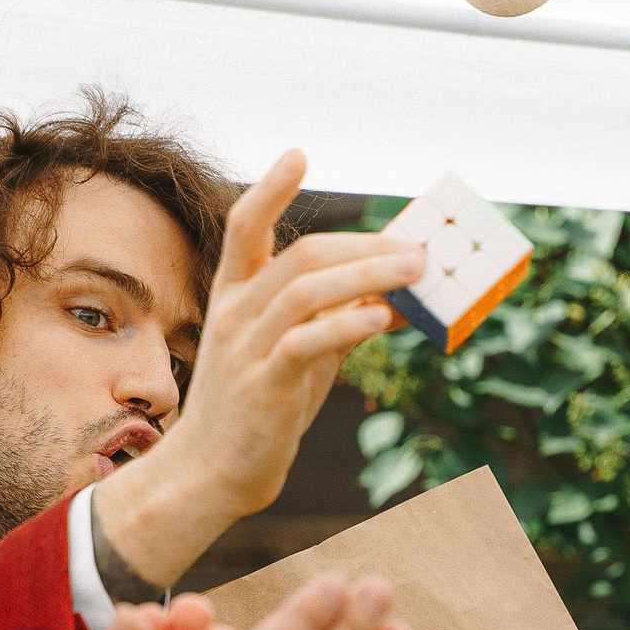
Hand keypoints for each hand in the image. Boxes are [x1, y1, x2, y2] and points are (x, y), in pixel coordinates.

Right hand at [90, 150, 426, 588]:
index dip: (269, 189)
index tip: (297, 154)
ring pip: (306, 291)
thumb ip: (335, 319)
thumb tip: (393, 294)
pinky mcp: (262, 386)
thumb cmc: (259, 411)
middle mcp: (234, 314)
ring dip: (368, 274)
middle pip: (301, 256)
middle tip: (417, 248)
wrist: (212, 475)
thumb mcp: (298, 355)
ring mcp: (244, 348)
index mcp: (234, 297)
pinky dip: (349, 324)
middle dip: (364, 246)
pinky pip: (307, 342)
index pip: (243, 227)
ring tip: (417, 270)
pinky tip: (383, 317)